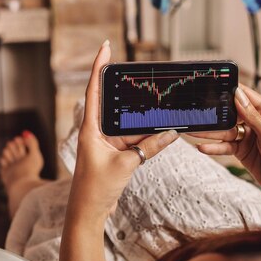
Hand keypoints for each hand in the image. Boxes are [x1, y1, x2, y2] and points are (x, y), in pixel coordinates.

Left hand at [66, 41, 179, 225]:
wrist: (89, 213)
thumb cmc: (96, 189)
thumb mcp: (126, 165)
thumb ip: (149, 147)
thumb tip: (171, 133)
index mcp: (90, 129)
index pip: (94, 90)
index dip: (99, 67)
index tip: (105, 47)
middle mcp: (97, 131)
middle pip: (115, 104)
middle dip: (131, 93)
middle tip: (145, 76)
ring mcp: (107, 142)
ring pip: (129, 124)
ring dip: (144, 122)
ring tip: (162, 109)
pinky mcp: (115, 153)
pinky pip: (134, 139)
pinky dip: (147, 138)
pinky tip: (163, 133)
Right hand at [193, 84, 260, 208]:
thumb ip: (253, 117)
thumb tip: (238, 95)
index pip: (247, 97)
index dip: (232, 91)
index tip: (215, 85)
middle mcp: (256, 122)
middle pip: (232, 114)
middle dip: (215, 113)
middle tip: (197, 111)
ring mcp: (248, 137)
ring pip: (225, 131)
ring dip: (210, 132)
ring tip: (193, 131)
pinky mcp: (241, 151)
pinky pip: (225, 146)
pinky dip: (214, 147)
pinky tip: (203, 147)